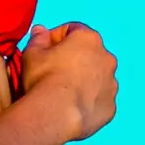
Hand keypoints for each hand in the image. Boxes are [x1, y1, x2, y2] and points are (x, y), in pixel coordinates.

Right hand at [20, 21, 117, 141]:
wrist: (56, 114)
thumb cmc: (44, 78)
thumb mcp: (32, 53)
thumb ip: (38, 38)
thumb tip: (40, 30)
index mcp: (88, 39)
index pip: (73, 30)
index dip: (56, 38)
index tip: (45, 50)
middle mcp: (106, 58)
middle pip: (89, 53)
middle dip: (73, 59)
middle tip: (53, 72)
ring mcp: (112, 84)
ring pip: (97, 77)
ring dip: (83, 80)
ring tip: (62, 93)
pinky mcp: (110, 106)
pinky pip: (99, 99)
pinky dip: (88, 100)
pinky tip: (71, 107)